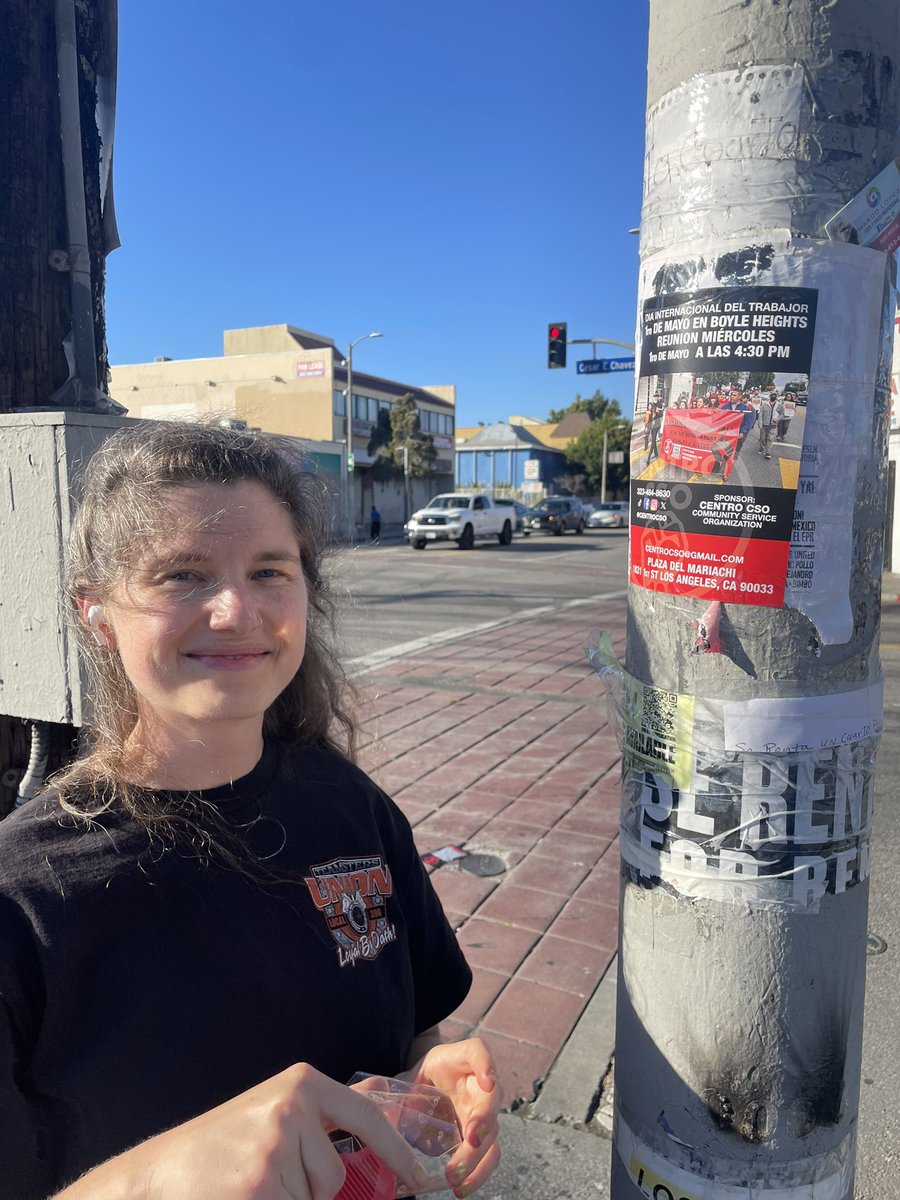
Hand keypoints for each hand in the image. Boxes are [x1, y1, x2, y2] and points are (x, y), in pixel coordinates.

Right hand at [54, 1063, 425, 1199]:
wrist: (156, 1178)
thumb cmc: (215, 1152)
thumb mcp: (268, 1120)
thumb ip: (314, 1131)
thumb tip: (372, 1164)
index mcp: (298, 1084)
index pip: (364, 1115)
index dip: (394, 1151)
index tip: (414, 1177)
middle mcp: (291, 1111)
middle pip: (334, 1174)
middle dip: (310, 1190)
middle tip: (259, 1177)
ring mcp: (274, 1151)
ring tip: (245, 1186)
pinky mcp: (260, 1190)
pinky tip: (240, 1197)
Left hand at [406, 1038, 501, 1197]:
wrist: (427, 1089)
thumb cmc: (422, 1077)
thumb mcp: (412, 1073)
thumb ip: (399, 1088)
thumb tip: (383, 1115)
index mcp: (463, 1059)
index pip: (478, 1052)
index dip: (486, 1064)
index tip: (486, 1082)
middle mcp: (481, 1084)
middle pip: (490, 1100)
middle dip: (483, 1122)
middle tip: (470, 1141)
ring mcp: (483, 1111)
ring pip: (493, 1133)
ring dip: (478, 1157)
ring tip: (456, 1178)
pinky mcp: (480, 1136)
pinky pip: (487, 1156)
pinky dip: (477, 1174)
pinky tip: (462, 1188)